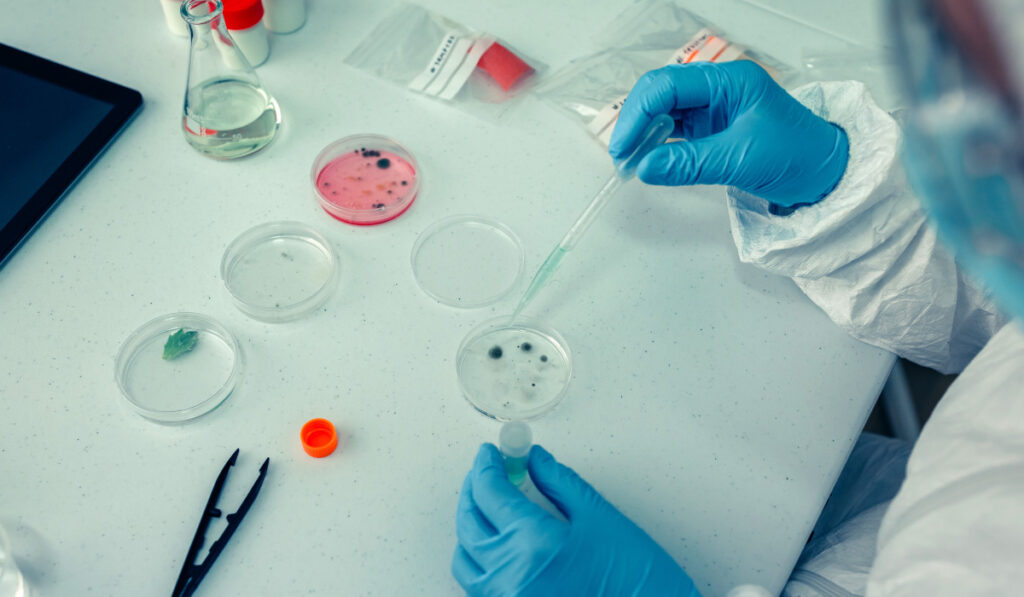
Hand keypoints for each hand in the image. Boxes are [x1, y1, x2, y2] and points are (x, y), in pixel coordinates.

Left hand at [452, 444, 699, 596]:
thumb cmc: (636, 579)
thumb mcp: (599, 517)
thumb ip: (558, 482)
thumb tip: (533, 459)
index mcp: (532, 544)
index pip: (490, 493)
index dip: (486, 467)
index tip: (490, 454)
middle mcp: (510, 576)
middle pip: (469, 523)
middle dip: (473, 491)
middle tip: (486, 472)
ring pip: (465, 559)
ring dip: (470, 527)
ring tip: (488, 506)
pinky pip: (479, 585)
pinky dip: (478, 559)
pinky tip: (496, 543)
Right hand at [609, 61, 848, 206]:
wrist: (826, 173)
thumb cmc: (797, 155)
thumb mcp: (739, 160)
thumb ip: (688, 163)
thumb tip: (645, 167)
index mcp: (728, 80)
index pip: (668, 85)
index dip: (639, 113)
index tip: (624, 146)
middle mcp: (717, 88)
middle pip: (660, 93)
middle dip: (635, 121)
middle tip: (621, 156)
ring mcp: (713, 108)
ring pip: (663, 112)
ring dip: (643, 135)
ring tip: (628, 162)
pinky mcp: (710, 129)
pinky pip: (673, 131)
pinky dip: (656, 145)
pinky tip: (646, 161)